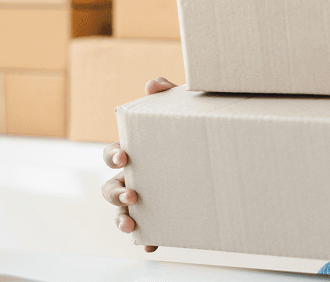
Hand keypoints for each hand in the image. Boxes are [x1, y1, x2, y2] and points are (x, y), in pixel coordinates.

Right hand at [100, 76, 177, 251]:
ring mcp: (147, 198)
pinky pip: (148, 232)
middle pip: (110, 188)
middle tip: (131, 195)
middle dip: (115, 193)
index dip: (113, 156)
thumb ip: (169, 94)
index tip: (124, 158)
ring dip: (121, 220)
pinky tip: (150, 246)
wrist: (219, 148)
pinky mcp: (162, 215)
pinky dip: (145, 240)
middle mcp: (135, 177)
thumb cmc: (192, 126)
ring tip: (130, 226)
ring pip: (121, 213)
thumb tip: (152, 85)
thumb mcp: (183, 108)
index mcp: (136, 152)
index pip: (113, 154)